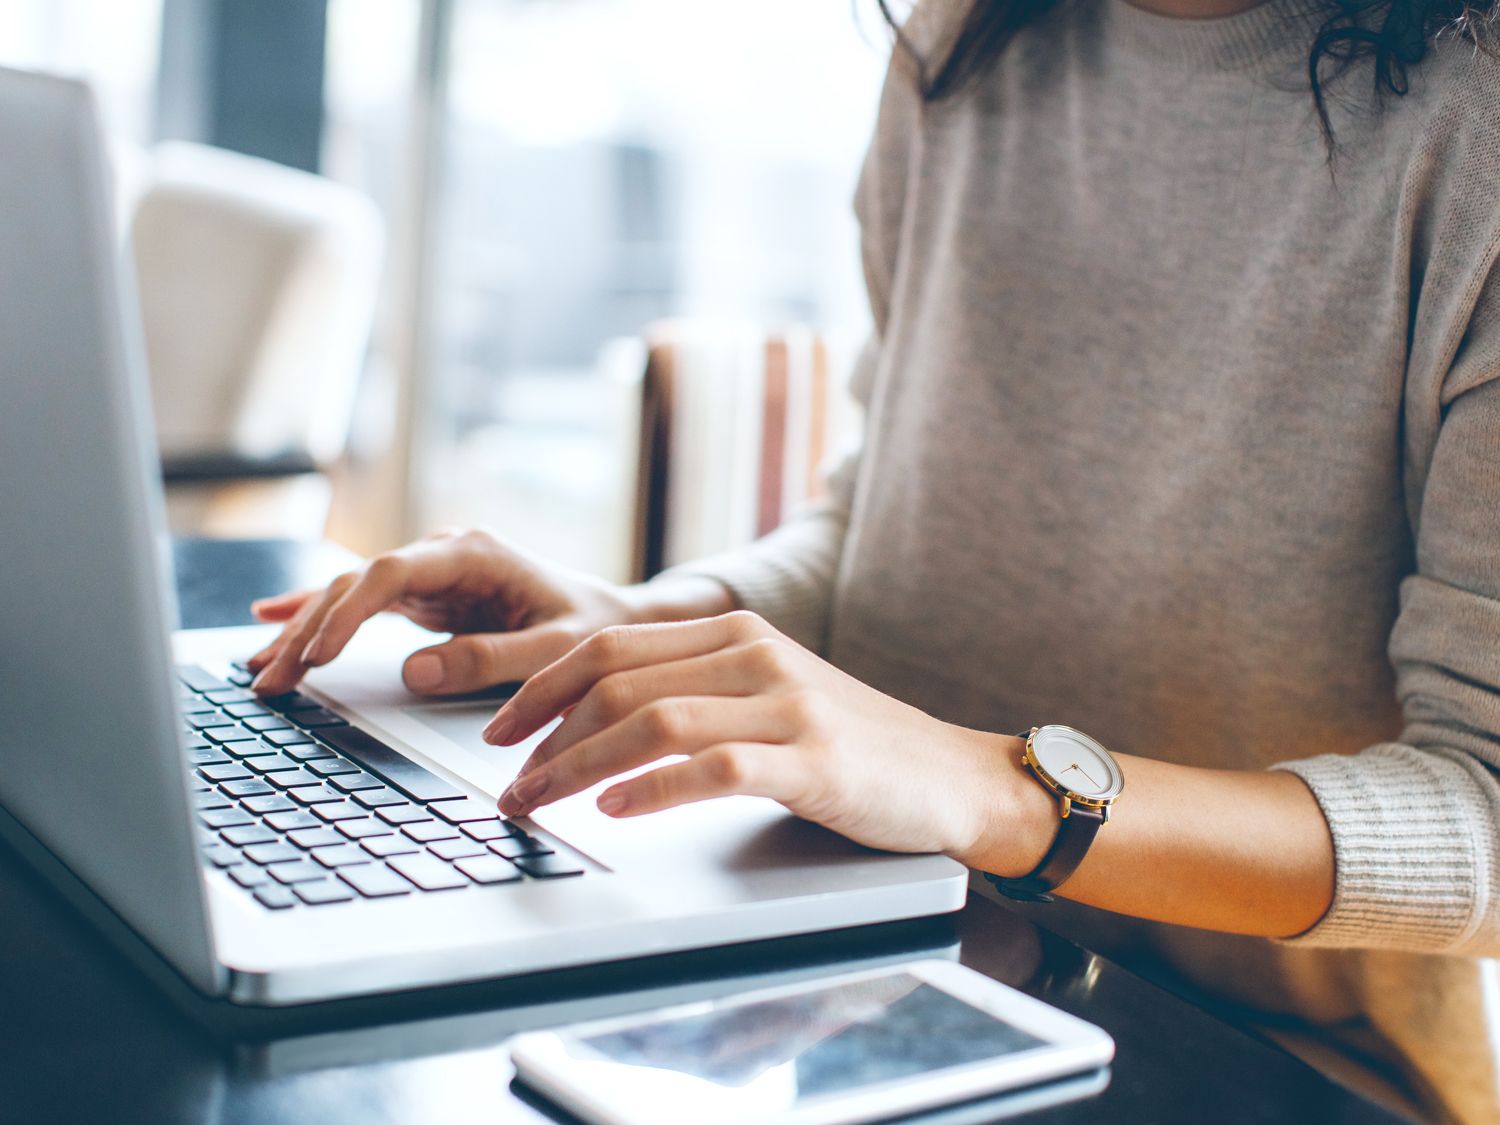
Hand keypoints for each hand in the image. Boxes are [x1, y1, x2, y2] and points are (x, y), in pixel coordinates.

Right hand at [247, 528, 731, 696]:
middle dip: (308, 630)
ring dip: (303, 630)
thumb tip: (413, 672)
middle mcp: (445, 554)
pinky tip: (270, 620)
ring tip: (258, 670)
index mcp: (475, 554)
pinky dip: (317, 614)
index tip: (316, 653)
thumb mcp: (555, 650)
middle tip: (269, 678)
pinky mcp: (426, 596)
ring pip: (350, 594)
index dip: (347, 611)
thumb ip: (491, 660)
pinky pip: (361, 603)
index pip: (392, 573)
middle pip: (357, 583)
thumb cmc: (594, 631)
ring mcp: (432, 573)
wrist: (616, 621)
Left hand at [486, 611, 1038, 864]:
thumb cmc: (846, 745)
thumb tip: (592, 722)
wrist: (947, 775)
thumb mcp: (766, 696)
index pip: (611, 646)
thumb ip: (694, 691)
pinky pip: (714, 767)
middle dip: (544, 733)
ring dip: (579, 765)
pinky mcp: (812, 760)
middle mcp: (755, 655)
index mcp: (735, 633)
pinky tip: (616, 808)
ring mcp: (786, 705)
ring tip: (539, 801)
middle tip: (507, 782)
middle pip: (618, 680)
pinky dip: (653, 788)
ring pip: (654, 721)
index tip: (499, 730)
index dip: (542, 687)